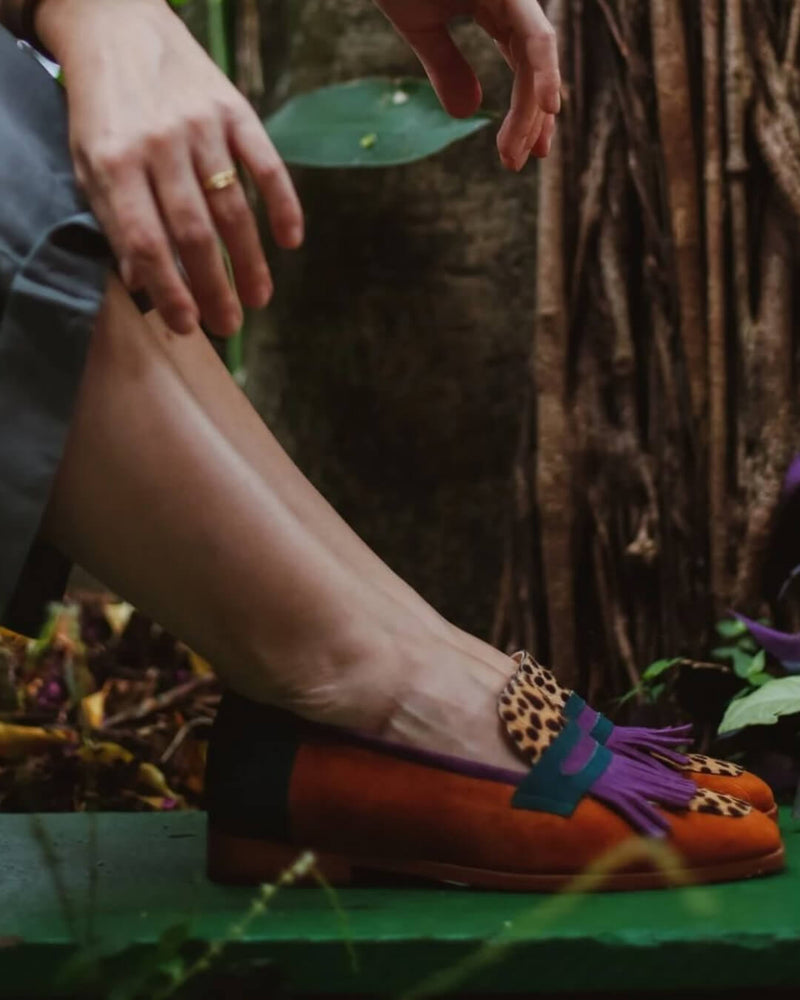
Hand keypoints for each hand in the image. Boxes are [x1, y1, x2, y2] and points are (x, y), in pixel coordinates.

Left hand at [36, 0, 302, 336]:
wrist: (116, 23)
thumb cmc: (102, 107)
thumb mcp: (89, 162)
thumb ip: (115, 219)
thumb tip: (144, 284)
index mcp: (114, 162)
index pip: (146, 241)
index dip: (170, 290)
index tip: (189, 326)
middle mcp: (159, 145)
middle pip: (194, 233)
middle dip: (215, 287)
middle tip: (231, 325)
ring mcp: (201, 127)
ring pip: (232, 207)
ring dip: (250, 260)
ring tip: (259, 299)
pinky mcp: (235, 109)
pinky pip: (266, 164)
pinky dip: (284, 205)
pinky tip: (291, 241)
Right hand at [374, 0, 559, 169]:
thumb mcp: (421, 26)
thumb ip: (447, 67)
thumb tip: (469, 114)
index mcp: (496, 5)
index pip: (523, 64)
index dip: (525, 109)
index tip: (520, 152)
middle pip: (535, 66)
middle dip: (534, 117)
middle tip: (527, 159)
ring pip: (538, 59)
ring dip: (534, 109)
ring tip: (527, 150)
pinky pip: (535, 37)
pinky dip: (543, 73)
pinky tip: (548, 107)